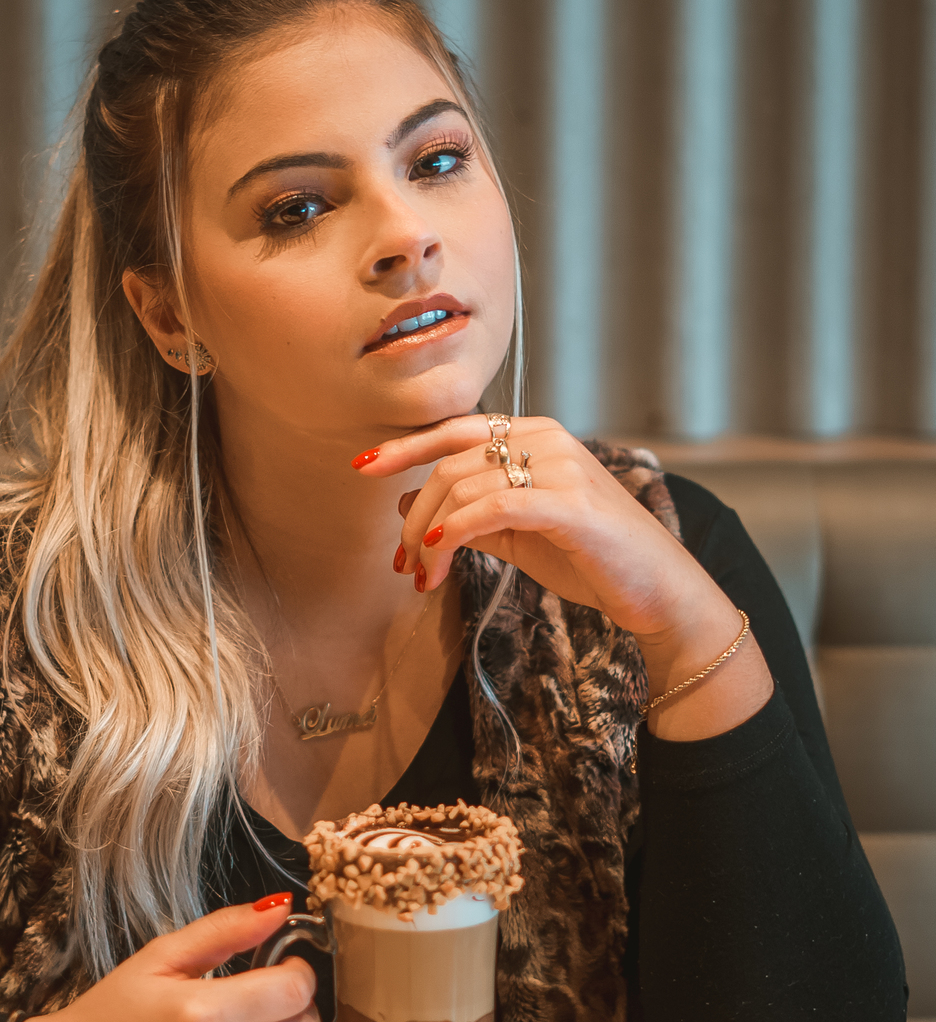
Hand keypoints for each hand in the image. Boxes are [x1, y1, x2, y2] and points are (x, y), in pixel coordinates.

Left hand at [356, 415, 771, 739]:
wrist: (658, 591)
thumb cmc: (590, 558)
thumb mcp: (516, 533)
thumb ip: (467, 513)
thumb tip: (408, 504)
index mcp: (536, 434)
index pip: (456, 431)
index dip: (404, 447)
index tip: (362, 468)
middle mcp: (548, 438)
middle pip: (451, 464)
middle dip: (415, 516)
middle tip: (403, 563)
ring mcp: (562, 467)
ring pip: (465, 487)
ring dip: (430, 536)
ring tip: (424, 577)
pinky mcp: (571, 504)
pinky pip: (495, 507)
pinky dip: (458, 529)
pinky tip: (440, 552)